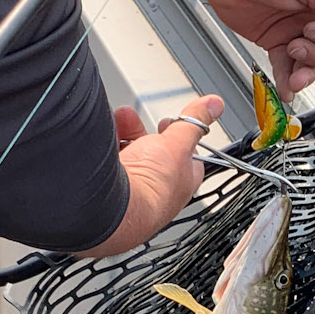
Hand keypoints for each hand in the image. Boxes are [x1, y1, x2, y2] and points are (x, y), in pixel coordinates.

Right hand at [81, 96, 224, 258]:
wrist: (110, 208)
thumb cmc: (149, 188)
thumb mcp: (177, 143)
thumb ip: (194, 122)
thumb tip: (214, 105)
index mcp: (179, 184)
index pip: (186, 158)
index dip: (180, 136)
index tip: (172, 122)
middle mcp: (154, 192)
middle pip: (151, 155)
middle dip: (142, 133)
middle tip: (134, 119)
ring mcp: (129, 192)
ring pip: (126, 158)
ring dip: (121, 136)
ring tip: (117, 121)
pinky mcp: (105, 191)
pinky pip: (105, 165)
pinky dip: (103, 148)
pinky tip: (100, 139)